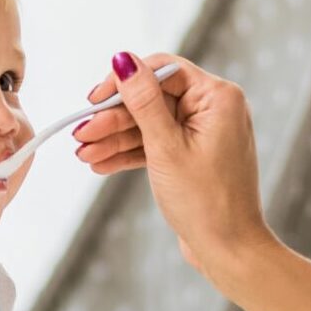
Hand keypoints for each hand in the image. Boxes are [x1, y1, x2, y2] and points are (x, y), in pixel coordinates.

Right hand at [73, 52, 273, 273]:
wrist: (229, 251)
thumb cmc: (206, 201)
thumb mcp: (166, 147)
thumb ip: (143, 101)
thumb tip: (123, 59)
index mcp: (218, 97)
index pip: (163, 71)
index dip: (124, 81)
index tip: (94, 99)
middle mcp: (214, 109)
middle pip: (152, 99)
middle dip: (114, 118)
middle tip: (81, 135)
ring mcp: (203, 134)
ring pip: (150, 124)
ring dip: (115, 139)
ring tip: (84, 154)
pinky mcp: (192, 156)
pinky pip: (156, 145)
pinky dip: (130, 153)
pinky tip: (101, 164)